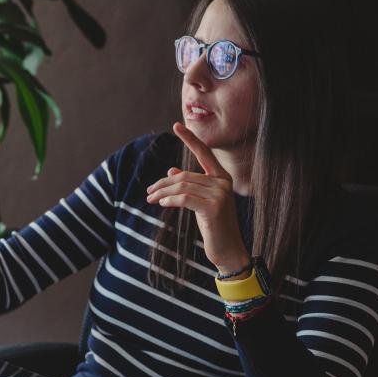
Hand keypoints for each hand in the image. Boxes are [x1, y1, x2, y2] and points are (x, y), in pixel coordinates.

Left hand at [146, 122, 249, 273]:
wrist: (228, 251)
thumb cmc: (214, 226)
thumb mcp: (200, 202)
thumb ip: (189, 186)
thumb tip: (171, 171)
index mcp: (222, 178)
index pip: (204, 153)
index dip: (190, 139)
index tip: (177, 126)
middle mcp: (223, 183)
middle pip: (184, 176)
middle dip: (163, 184)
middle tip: (149, 192)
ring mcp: (220, 194)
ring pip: (181, 186)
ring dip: (162, 193)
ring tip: (152, 199)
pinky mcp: (213, 207)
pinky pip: (183, 198)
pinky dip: (169, 200)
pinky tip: (162, 204)